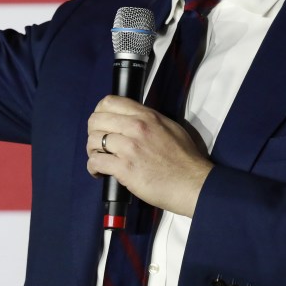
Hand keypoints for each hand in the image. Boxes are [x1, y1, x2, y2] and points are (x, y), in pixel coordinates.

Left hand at [86, 96, 212, 216]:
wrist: (193, 184)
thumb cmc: (185, 159)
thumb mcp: (170, 128)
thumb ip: (149, 120)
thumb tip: (131, 119)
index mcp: (147, 116)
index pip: (110, 102)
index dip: (99, 112)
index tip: (100, 123)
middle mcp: (136, 128)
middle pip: (96, 120)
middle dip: (92, 132)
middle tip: (97, 144)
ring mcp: (129, 148)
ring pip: (92, 141)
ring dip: (91, 151)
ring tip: (99, 159)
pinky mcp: (125, 168)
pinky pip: (96, 162)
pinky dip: (93, 168)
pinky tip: (99, 173)